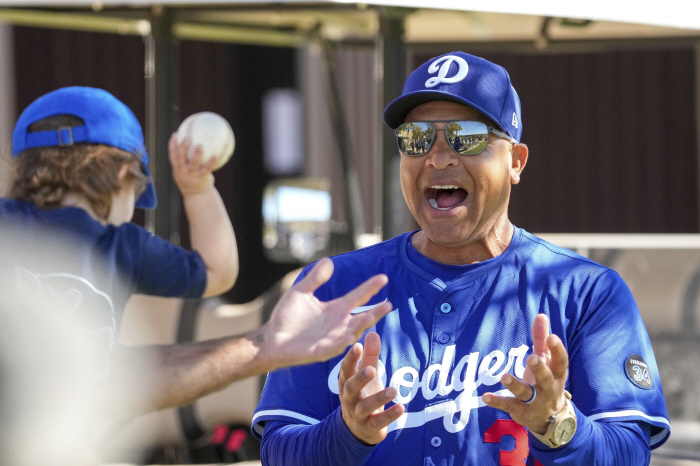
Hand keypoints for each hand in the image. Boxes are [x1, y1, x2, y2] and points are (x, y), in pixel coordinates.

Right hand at [168, 133, 216, 195]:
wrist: (196, 195)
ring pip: (193, 164)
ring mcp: (192, 175)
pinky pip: (207, 169)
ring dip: (196, 154)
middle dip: (182, 148)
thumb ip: (185, 159)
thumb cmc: (191, 179)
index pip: (172, 155)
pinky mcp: (201, 178)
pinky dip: (211, 162)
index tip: (175, 134)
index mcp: (177, 168)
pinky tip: (216, 155)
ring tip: (200, 145)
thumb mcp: (184, 170)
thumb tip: (191, 142)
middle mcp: (183, 171)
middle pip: (180, 158)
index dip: (172, 145)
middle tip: (186, 138)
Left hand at [261, 258, 392, 367]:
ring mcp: (331, 339)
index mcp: (335, 309)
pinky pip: (335, 347)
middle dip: (375, 312)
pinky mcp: (321, 351)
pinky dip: (343, 341)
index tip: (383, 277)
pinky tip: (350, 335)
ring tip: (372, 317)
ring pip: (352, 332)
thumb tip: (328, 261)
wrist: (271, 339)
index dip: (370, 288)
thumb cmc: (287, 318)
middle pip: (361, 317)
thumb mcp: (301, 292)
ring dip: (362, 326)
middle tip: (388, 304)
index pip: (357, 297)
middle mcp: (338, 324)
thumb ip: (315, 278)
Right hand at [339, 332, 404, 444]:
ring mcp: (357, 414)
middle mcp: (348, 398)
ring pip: (365, 406)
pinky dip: (389, 415)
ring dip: (379, 398)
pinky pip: (378, 421)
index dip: (351, 358)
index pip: (346, 369)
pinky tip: (401, 407)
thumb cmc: (362, 395)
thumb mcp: (365, 375)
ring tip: (393, 390)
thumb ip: (369, 355)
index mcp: (346, 382)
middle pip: (351, 388)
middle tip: (372, 369)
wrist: (358, 429)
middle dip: (360, 378)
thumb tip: (372, 332)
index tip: (357, 345)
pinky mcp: (369, 427)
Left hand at [483, 314, 568, 433]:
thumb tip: (541, 315)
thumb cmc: (546, 382)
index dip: (557, 350)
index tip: (552, 337)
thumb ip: (541, 339)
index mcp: (556, 375)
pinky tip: (486, 396)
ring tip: (504, 376)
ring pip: (526, 393)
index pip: (561, 362)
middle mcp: (548, 389)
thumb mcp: (546, 361)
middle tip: (532, 357)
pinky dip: (497, 401)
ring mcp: (535, 402)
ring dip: (515, 385)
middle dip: (539, 368)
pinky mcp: (521, 411)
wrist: (549, 419)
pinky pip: (508, 405)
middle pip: (546, 378)